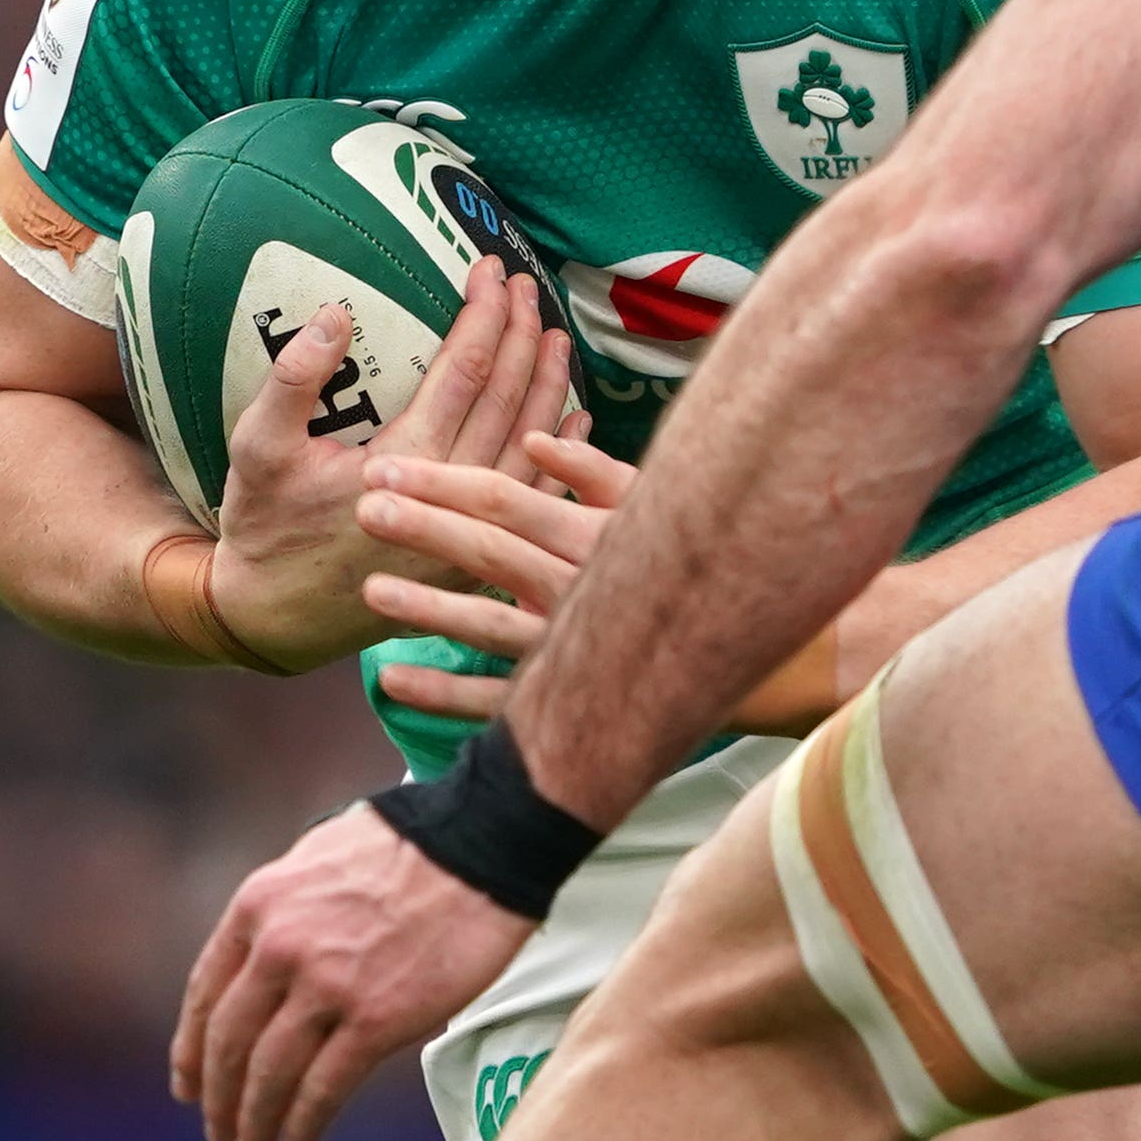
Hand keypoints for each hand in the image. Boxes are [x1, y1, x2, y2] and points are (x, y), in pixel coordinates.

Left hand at [172, 803, 532, 1140]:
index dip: (192, 1052)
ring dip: (254, 1122)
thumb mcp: (318, 858)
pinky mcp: (377, 1020)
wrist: (483, 844)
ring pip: (269, 1075)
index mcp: (259, 907)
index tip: (189, 1088)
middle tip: (219, 1133)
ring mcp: (327, 987)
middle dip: (218, 1100)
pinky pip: (323, 1089)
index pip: (206, 996)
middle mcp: (279, 949)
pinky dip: (302, 1125)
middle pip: (230, 1045)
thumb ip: (284, 911)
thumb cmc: (411, 845)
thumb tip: (267, 955)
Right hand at [209, 258, 583, 671]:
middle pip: (512, 398)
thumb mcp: (256, 448)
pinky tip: (575, 419)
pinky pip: (537, 495)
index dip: (486, 314)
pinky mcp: (482, 554)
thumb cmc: (264, 526)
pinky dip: (562, 453)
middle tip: (529, 287)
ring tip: (558, 337)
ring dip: (551, 385)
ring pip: (535, 443)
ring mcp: (476, 528)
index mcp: (408, 462)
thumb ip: (294, 379)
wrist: (278, 617)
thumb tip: (337, 313)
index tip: (491, 270)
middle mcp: (456, 494)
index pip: (467, 370)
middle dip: (525, 333)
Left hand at [359, 429, 840, 733]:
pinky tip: (393, 679)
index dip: (444, 483)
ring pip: (486, 625)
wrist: (778, 655)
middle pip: (487, 550)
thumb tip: (534, 437)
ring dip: (425, 607)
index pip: (508, 500)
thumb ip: (599, 473)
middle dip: (421, 525)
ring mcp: (575, 648)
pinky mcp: (571, 700)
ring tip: (370, 590)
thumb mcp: (664, 507)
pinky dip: (444, 692)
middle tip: (363, 505)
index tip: (386, 469)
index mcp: (599, 536)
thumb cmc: (714, 565)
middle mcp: (583, 589)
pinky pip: (499, 703)